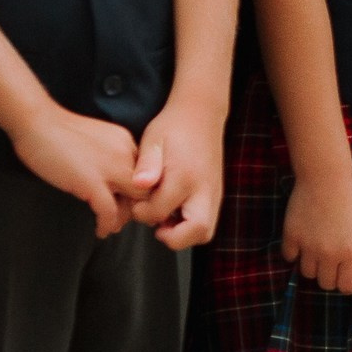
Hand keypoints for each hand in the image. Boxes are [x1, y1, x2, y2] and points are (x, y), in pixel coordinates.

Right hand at [12, 104, 142, 237]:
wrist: (38, 123)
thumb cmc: (60, 132)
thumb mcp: (98, 140)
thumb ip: (111, 155)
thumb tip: (112, 179)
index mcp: (127, 143)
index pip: (147, 173)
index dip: (140, 191)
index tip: (130, 202)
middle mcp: (125, 154)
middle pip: (145, 189)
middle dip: (136, 207)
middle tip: (124, 218)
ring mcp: (110, 168)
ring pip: (133, 203)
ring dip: (123, 219)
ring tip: (113, 226)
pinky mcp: (92, 183)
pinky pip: (108, 211)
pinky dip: (107, 225)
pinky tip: (100, 230)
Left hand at [130, 98, 223, 247]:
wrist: (201, 113)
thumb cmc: (173, 127)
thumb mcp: (153, 140)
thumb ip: (146, 164)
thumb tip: (140, 185)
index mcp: (185, 176)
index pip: (161, 211)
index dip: (143, 213)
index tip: (136, 203)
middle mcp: (204, 188)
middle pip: (199, 230)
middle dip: (175, 238)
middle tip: (157, 227)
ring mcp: (214, 192)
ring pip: (206, 230)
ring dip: (184, 233)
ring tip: (165, 219)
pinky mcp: (216, 193)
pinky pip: (207, 220)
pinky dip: (190, 225)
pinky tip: (174, 210)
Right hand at [279, 166, 351, 292]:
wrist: (325, 177)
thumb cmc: (350, 201)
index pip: (347, 288)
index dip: (345, 282)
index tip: (343, 272)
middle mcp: (330, 253)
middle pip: (325, 284)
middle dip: (329, 274)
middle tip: (330, 255)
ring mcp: (308, 246)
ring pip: (307, 274)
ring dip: (312, 264)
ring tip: (317, 243)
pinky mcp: (291, 237)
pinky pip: (290, 258)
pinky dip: (295, 252)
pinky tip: (304, 235)